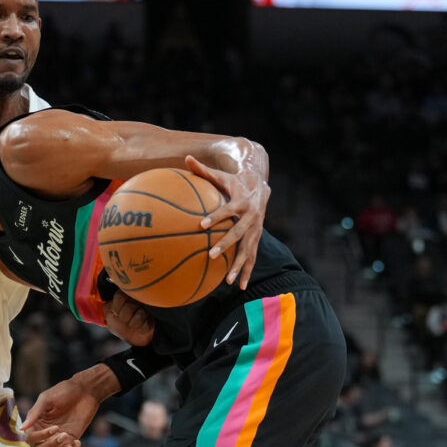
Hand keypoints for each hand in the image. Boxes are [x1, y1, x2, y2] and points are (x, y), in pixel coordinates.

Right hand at [20, 378, 100, 446]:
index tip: (55, 427)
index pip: (30, 438)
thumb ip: (34, 413)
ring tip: (72, 442)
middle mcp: (45, 432)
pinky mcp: (71, 439)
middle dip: (50, 445)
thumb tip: (21, 428)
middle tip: (63, 435)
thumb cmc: (63, 391)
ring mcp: (58, 436)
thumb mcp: (46, 399)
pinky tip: (77, 443)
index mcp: (36, 422)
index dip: (40, 436)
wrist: (85, 390)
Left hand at [104, 292, 153, 345]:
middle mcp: (139, 297)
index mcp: (127, 294)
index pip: (120, 296)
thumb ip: (108, 307)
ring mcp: (149, 306)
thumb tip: (112, 304)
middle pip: (129, 306)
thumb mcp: (110, 316)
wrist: (134, 338)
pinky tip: (141, 326)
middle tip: (126, 320)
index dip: (117, 308)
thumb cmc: (121, 325)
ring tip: (134, 323)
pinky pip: (147, 324)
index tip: (117, 313)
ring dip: (134, 323)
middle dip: (124, 317)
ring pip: (140, 315)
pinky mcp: (157, 316)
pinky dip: (142, 328)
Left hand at [185, 154, 269, 288]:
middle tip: (211, 255)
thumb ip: (203, 169)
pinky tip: (238, 287)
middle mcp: (252, 217)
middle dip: (226, 244)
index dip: (215, 216)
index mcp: (242, 201)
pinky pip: (252, 257)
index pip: (227, 210)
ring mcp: (256, 230)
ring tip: (227, 281)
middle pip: (238, 232)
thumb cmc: (234, 182)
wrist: (260, 186)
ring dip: (238, 265)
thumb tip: (185, 158)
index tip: (201, 225)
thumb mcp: (221, 175)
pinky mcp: (257, 239)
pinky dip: (246, 272)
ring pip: (248, 249)